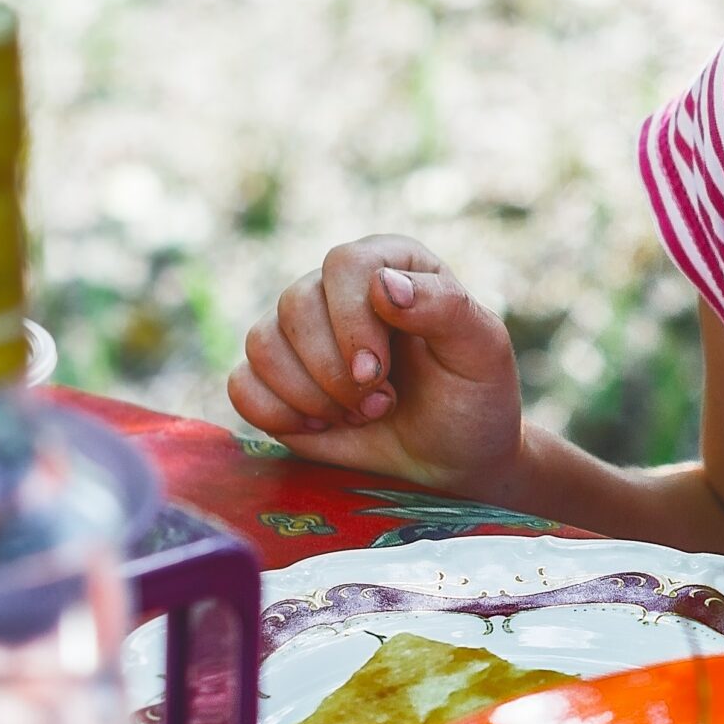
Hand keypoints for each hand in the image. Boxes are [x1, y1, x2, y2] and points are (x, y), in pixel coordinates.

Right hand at [226, 234, 525, 498]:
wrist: (454, 459)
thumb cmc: (474, 398)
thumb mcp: (481, 352)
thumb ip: (446, 308)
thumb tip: (383, 283)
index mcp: (392, 264)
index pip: (346, 264)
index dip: (353, 320)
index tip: (377, 371)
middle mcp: (338, 289)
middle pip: (296, 304)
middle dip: (335, 370)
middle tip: (381, 403)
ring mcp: (301, 333)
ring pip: (263, 344)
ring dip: (312, 395)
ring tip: (364, 414)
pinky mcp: (274, 379)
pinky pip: (241, 385)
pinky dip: (278, 413)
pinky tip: (323, 425)